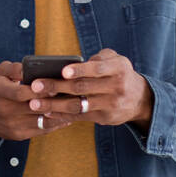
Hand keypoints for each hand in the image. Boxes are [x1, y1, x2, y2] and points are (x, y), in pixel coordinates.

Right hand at [0, 60, 76, 144]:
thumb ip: (14, 68)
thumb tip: (30, 68)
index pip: (20, 93)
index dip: (39, 90)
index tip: (54, 86)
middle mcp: (4, 110)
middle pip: (35, 108)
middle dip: (55, 102)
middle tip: (73, 95)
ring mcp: (12, 125)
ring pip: (42, 121)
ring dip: (60, 114)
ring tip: (74, 105)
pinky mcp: (19, 135)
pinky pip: (42, 130)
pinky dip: (56, 123)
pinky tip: (67, 116)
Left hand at [30, 48, 153, 131]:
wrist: (140, 99)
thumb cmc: (120, 73)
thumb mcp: (116, 60)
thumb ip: (97, 58)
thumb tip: (70, 66)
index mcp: (118, 68)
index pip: (97, 69)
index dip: (80, 70)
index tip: (63, 71)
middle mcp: (116, 87)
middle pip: (82, 88)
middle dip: (56, 87)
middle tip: (35, 86)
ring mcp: (110, 105)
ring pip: (78, 105)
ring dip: (54, 105)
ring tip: (34, 103)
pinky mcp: (104, 118)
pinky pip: (79, 117)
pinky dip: (61, 115)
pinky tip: (47, 112)